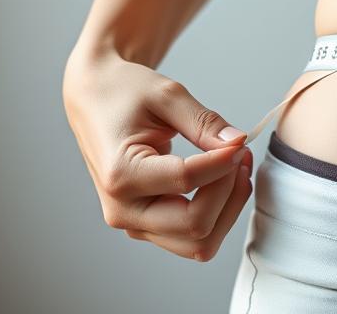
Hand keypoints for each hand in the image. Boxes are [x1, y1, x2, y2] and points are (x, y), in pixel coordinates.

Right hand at [62, 45, 254, 260]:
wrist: (95, 100)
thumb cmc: (123, 93)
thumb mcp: (166, 95)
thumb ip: (204, 123)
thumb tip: (238, 144)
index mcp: (120, 173)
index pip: (187, 181)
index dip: (223, 163)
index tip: (240, 142)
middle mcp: (123, 209)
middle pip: (196, 225)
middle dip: (230, 191)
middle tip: (240, 153)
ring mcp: (134, 222)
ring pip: (199, 242)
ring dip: (228, 209)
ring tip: (237, 168)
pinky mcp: (147, 224)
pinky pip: (193, 237)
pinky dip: (218, 214)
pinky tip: (224, 180)